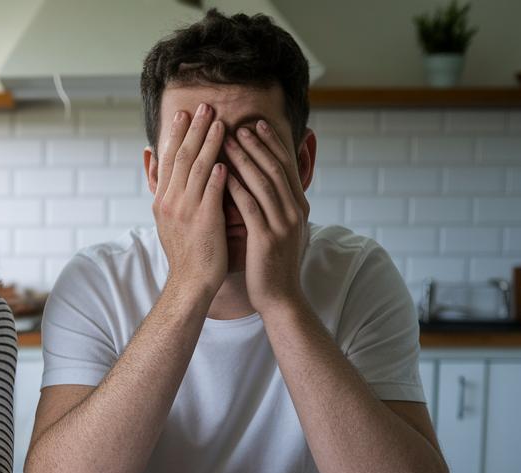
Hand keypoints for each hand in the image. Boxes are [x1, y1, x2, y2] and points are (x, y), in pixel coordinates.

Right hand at [152, 103, 229, 299]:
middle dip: (193, 130)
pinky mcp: (204, 221)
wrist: (190, 282)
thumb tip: (155, 162)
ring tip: (219, 123)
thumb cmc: (186, 252)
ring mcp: (186, 210)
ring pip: (197, 170)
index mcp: (163, 199)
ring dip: (209, 144)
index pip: (169, 159)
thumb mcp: (166, 219)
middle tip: (204, 107)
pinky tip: (226, 160)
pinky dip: (218, 175)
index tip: (184, 113)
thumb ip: (165, 189)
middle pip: (182, 157)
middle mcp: (171, 201)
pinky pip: (212, 193)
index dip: (176, 134)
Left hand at [223, 120, 311, 314]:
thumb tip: (267, 184)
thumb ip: (276, 206)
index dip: (272, 144)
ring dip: (244, 159)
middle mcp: (295, 211)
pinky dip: (236, 187)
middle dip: (257, 144)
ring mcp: (283, 224)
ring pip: (263, 182)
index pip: (285, 167)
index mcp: (298, 206)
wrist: (281, 299)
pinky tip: (222, 173)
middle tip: (240, 124)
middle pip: (275, 169)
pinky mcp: (267, 238)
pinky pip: (250, 206)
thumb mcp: (280, 229)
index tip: (257, 124)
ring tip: (227, 139)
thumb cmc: (273, 264)